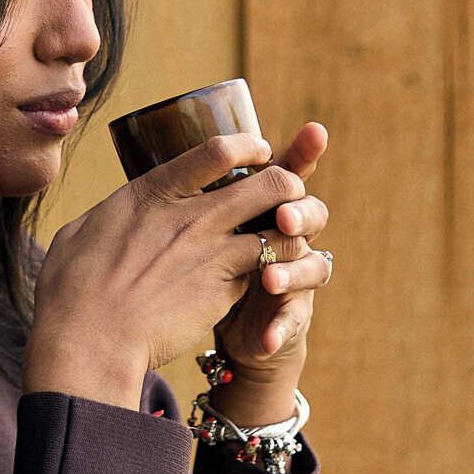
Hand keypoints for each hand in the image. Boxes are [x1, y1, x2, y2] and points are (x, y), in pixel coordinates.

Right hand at [20, 127, 311, 405]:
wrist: (90, 341)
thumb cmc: (71, 291)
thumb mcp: (80, 232)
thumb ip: (112, 214)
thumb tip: (115, 210)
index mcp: (152, 193)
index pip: (218, 151)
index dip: (248, 145)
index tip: (257, 150)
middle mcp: (191, 217)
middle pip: (268, 183)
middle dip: (286, 184)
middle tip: (284, 196)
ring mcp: (213, 254)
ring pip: (280, 229)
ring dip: (289, 231)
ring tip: (284, 238)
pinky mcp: (225, 292)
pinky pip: (266, 271)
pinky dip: (273, 272)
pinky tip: (268, 278)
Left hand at [204, 120, 333, 428]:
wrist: (216, 322)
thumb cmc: (196, 261)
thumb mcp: (188, 223)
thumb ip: (188, 189)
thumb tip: (159, 149)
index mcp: (265, 207)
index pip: (289, 174)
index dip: (305, 153)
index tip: (314, 132)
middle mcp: (288, 238)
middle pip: (310, 214)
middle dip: (299, 212)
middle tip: (283, 217)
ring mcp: (294, 277)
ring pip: (312, 266)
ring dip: (293, 272)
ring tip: (270, 281)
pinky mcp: (290, 316)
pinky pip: (292, 322)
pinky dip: (278, 330)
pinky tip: (265, 341)